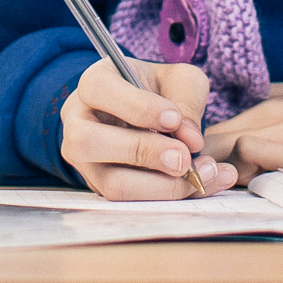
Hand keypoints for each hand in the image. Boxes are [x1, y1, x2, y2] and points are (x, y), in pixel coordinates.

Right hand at [58, 58, 240, 199]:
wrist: (150, 116)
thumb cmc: (161, 92)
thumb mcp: (180, 80)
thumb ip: (187, 99)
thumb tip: (190, 141)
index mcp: (94, 84)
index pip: (98, 89)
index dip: (137, 106)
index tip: (175, 118)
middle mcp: (78, 122)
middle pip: (88, 142)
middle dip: (142, 152)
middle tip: (184, 157)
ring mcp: (86, 162)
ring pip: (111, 183)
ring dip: (161, 185)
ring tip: (201, 173)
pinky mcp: (103, 189)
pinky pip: (132, 203)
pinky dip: (171, 196)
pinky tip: (203, 183)